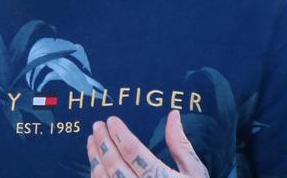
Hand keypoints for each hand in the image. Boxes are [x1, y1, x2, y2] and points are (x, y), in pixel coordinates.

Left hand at [86, 111, 209, 177]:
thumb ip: (180, 144)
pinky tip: (96, 164)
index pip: (133, 152)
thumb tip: (173, 114)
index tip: (111, 120)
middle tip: (97, 126)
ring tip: (91, 141)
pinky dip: (96, 175)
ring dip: (95, 158)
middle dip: (103, 142)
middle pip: (115, 164)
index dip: (119, 134)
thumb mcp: (194, 171)